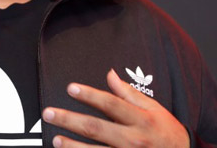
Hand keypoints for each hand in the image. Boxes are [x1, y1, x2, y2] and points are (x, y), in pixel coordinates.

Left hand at [42, 69, 188, 147]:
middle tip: (49, 113)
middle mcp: (133, 140)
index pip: (111, 104)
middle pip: (96, 128)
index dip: (89, 95)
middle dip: (69, 120)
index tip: (70, 88)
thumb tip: (110, 75)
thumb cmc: (167, 133)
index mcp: (141, 120)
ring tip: (55, 139)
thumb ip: (129, 93)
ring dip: (72, 146)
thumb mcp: (154, 109)